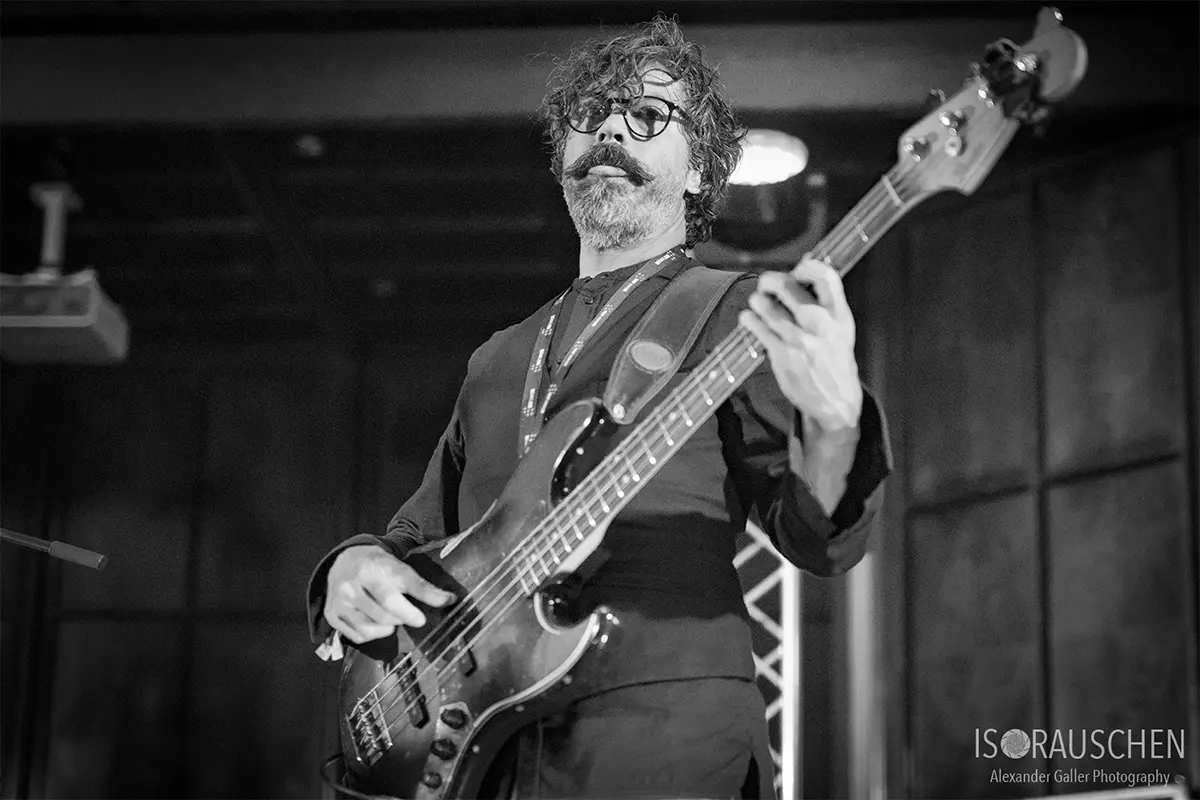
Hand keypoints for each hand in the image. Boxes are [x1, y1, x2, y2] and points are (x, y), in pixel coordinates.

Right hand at [323, 545, 455, 643]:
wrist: (343, 561)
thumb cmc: (377, 567)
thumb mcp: (399, 568)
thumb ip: (422, 586)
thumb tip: (450, 600)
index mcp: (372, 567)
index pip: (397, 589)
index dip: (415, 605)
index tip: (428, 616)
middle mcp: (352, 584)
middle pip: (386, 613)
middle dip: (404, 617)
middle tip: (413, 617)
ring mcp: (340, 601)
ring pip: (372, 627)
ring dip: (389, 627)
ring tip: (393, 618)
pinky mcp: (332, 615)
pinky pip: (358, 636)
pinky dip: (373, 635)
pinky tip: (377, 624)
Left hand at [738, 257, 862, 431]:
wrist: (836, 400)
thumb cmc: (835, 359)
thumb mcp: (841, 328)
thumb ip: (826, 302)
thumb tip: (803, 271)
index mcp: (839, 314)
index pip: (824, 275)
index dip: (807, 266)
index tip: (797, 270)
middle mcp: (820, 323)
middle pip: (787, 285)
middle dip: (770, 281)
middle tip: (766, 286)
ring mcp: (800, 339)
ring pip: (766, 305)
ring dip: (757, 301)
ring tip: (758, 303)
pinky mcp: (782, 354)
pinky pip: (757, 327)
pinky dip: (749, 319)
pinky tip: (750, 319)